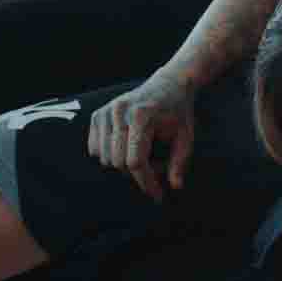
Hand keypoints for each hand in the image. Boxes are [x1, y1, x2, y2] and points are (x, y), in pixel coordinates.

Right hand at [86, 70, 195, 202]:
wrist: (169, 84)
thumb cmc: (178, 113)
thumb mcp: (186, 137)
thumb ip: (180, 162)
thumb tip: (176, 186)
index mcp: (141, 116)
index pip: (135, 161)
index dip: (146, 183)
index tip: (158, 195)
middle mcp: (119, 111)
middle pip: (118, 162)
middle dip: (138, 174)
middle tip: (157, 169)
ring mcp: (106, 112)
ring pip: (105, 158)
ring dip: (124, 166)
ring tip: (145, 155)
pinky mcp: (98, 114)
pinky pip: (95, 149)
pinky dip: (110, 155)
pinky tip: (128, 148)